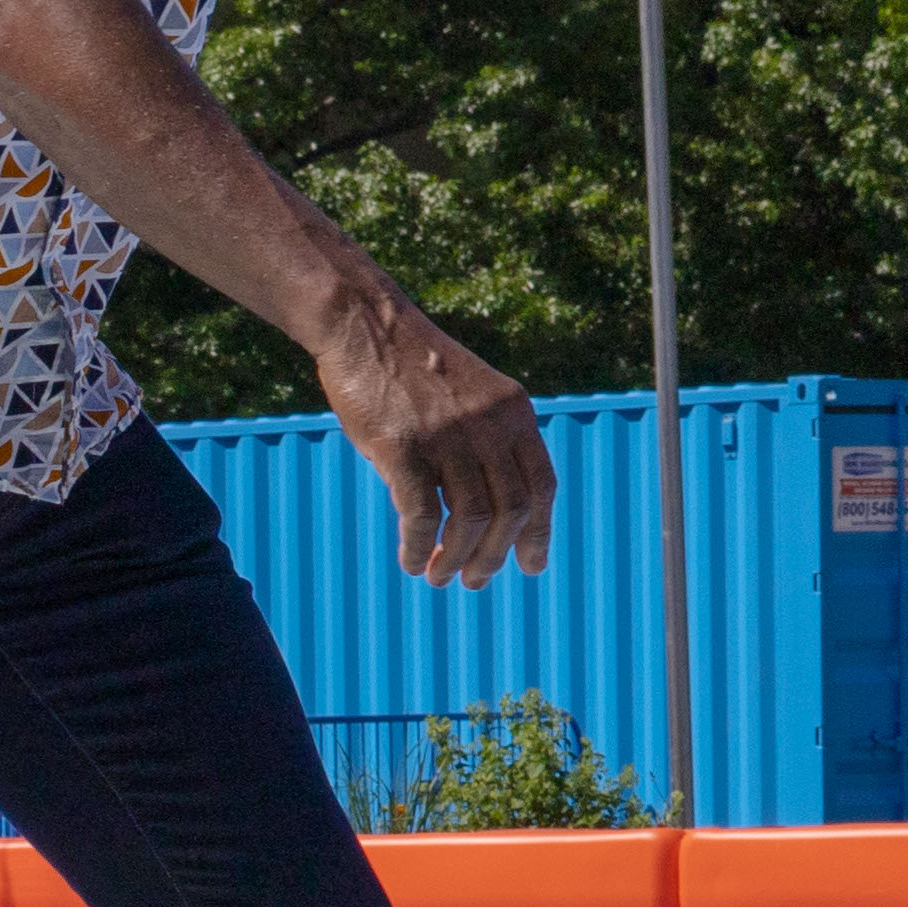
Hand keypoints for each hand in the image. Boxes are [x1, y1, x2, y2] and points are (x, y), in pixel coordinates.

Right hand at [308, 284, 553, 591]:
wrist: (365, 324)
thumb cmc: (410, 367)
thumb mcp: (469, 396)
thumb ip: (486, 441)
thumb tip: (484, 511)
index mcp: (514, 412)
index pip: (542, 485)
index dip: (539, 532)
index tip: (530, 566)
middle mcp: (489, 425)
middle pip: (509, 511)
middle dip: (495, 556)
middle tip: (475, 582)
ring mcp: (448, 436)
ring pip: (469, 520)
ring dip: (456, 559)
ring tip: (439, 577)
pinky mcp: (404, 448)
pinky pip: (420, 515)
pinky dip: (418, 547)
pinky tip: (411, 561)